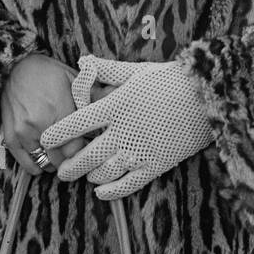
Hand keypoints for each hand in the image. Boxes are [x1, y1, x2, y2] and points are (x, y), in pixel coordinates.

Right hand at [0, 54, 90, 176]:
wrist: (16, 67)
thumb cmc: (49, 73)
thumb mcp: (75, 80)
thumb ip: (94, 98)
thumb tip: (118, 108)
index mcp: (58, 109)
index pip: (77, 148)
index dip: (85, 150)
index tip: (89, 145)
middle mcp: (39, 124)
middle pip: (62, 159)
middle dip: (72, 158)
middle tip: (78, 151)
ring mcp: (23, 133)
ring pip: (46, 164)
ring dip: (56, 163)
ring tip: (63, 154)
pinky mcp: (11, 138)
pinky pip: (27, 164)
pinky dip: (38, 165)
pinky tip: (47, 158)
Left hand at [40, 55, 213, 200]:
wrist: (208, 98)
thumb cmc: (172, 80)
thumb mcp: (137, 70)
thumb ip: (106, 70)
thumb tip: (82, 61)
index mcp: (116, 105)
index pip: (76, 124)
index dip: (56, 134)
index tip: (45, 139)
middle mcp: (123, 131)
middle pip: (84, 156)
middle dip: (68, 166)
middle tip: (61, 170)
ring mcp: (139, 151)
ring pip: (102, 173)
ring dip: (89, 176)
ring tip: (85, 175)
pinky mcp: (155, 165)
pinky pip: (127, 185)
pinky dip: (110, 191)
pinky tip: (100, 191)